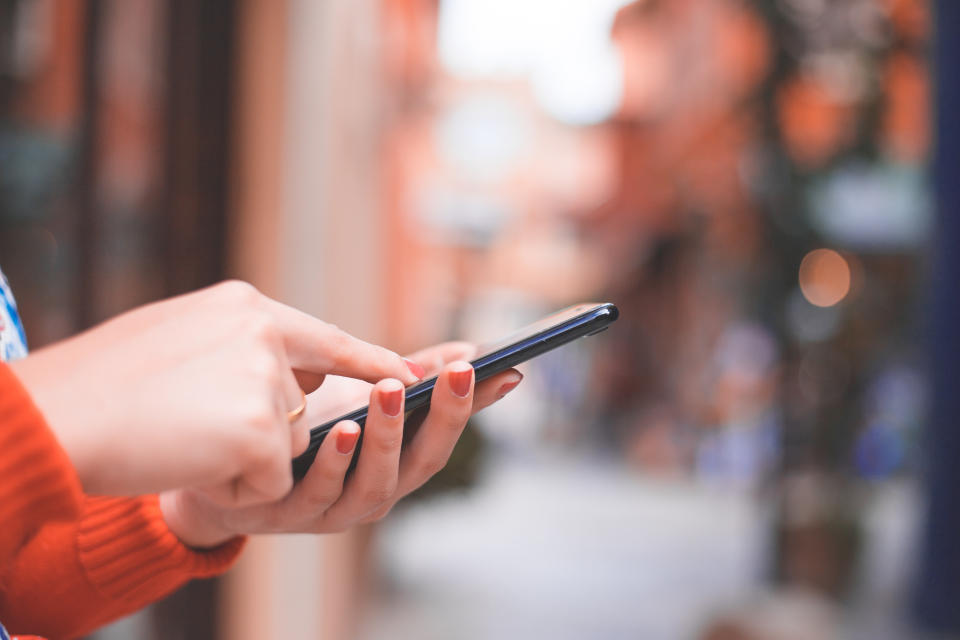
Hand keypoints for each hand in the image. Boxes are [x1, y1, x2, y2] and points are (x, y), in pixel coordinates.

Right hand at [10, 281, 421, 503]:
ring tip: (181, 436)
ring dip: (241, 457)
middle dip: (262, 428)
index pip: (327, 337)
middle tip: (196, 422)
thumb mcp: (180, 340)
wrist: (54, 418)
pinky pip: (271, 479)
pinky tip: (189, 460)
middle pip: (299, 403)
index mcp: (244, 307)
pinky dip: (233, 484)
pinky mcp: (260, 431)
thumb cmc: (103, 386)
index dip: (369, 360)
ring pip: (286, 444)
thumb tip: (299, 372)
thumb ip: (242, 349)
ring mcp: (265, 379)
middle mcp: (264, 334)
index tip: (410, 371)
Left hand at [158, 342, 522, 546]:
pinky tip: (341, 428)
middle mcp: (376, 491)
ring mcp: (334, 509)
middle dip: (443, 418)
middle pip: (422, 463)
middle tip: (456, 373)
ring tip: (389, 390)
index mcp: (397, 461)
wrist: (225, 458)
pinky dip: (334, 463)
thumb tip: (472, 349)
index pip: (447, 433)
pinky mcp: (288, 514)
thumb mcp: (360, 392)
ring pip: (374, 484)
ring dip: (386, 437)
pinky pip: (318, 494)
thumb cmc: (306, 422)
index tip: (504, 368)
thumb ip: (411, 374)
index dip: (476, 405)